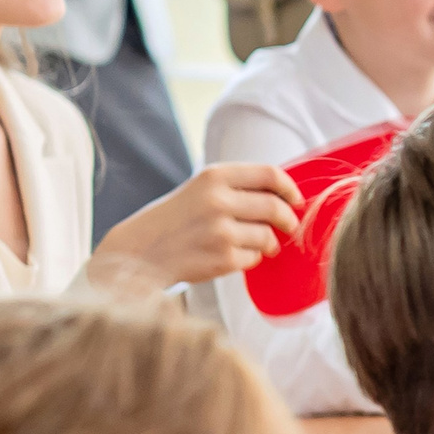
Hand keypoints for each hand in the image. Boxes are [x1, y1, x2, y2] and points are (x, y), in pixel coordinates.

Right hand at [89, 162, 301, 293]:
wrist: (137, 253)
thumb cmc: (173, 220)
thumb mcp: (199, 190)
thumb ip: (237, 188)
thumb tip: (285, 195)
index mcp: (213, 176)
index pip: (270, 174)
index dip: (290, 188)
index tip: (296, 199)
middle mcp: (218, 200)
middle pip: (276, 208)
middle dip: (289, 220)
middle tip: (288, 227)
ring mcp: (221, 230)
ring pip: (268, 236)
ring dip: (267, 243)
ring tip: (252, 244)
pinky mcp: (222, 257)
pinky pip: (254, 258)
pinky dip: (249, 259)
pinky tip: (229, 256)